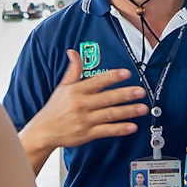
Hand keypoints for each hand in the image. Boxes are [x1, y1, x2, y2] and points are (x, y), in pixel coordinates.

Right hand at [21, 49, 148, 153]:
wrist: (44, 131)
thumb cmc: (54, 109)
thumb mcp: (62, 86)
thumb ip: (73, 70)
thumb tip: (73, 52)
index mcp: (76, 91)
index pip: (97, 81)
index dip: (112, 77)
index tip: (126, 73)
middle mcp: (81, 105)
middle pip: (107, 98)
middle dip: (125, 94)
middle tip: (140, 91)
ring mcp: (85, 120)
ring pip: (110, 114)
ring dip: (128, 111)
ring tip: (142, 108)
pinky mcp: (87, 134)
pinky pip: (106, 131)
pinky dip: (120, 129)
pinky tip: (131, 127)